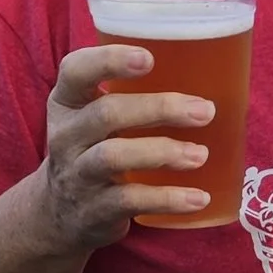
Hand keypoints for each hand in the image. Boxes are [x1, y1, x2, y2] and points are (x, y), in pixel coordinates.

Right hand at [40, 45, 215, 246]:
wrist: (61, 214)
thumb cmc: (94, 149)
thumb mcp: (95, 118)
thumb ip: (131, 95)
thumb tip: (211, 72)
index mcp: (67, 102)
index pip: (75, 70)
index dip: (109, 60)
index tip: (149, 59)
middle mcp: (66, 136)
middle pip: (107, 113)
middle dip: (158, 109)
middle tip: (204, 111)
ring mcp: (77, 174)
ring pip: (114, 157)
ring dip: (162, 153)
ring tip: (200, 154)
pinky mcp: (94, 210)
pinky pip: (130, 201)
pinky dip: (167, 199)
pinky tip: (198, 198)